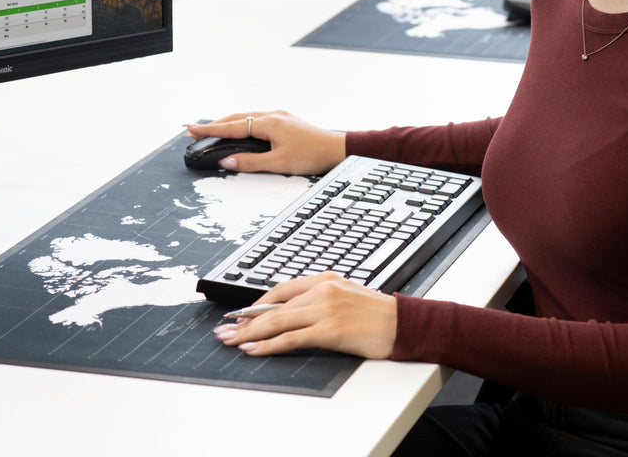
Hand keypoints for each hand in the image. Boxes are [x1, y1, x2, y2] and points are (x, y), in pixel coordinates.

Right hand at [185, 110, 345, 175]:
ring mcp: (280, 116)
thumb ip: (250, 163)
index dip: (209, 130)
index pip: (232, 127)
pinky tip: (239, 130)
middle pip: (236, 118)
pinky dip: (242, 124)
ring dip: (228, 123)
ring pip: (247, 117)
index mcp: (269, 122)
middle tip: (194, 131)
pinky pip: (257, 119)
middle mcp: (273, 115)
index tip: (190, 129)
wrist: (338, 149)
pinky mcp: (286, 121)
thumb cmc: (312, 155)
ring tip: (211, 130)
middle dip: (215, 125)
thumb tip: (225, 163)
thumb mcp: (278, 164)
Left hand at [214, 273, 396, 359]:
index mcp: (324, 279)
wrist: (403, 323)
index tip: (239, 315)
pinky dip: (269, 345)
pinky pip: (291, 338)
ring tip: (231, 342)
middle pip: (274, 306)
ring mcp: (326, 309)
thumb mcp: (344, 297)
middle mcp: (322, 289)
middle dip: (244, 320)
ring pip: (277, 321)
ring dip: (249, 333)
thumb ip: (318, 300)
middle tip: (224, 331)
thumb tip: (287, 315)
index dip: (256, 304)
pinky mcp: (330, 329)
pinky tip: (254, 349)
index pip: (281, 289)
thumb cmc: (375, 314)